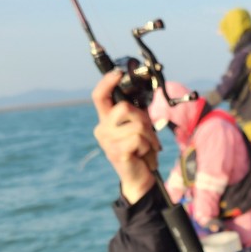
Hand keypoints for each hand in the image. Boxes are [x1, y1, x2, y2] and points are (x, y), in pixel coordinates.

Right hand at [92, 70, 161, 202]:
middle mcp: (102, 129)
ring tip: (147, 148)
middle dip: (144, 119)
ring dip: (150, 137)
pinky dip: (148, 147)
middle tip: (150, 135)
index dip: (107, 82)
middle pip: (124, 107)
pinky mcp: (116, 152)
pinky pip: (139, 139)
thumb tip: (140, 95)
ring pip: (136, 124)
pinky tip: (144, 156)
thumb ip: (135, 113)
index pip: (99, 97)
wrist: (140, 178)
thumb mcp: (138, 128)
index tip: (117, 72)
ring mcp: (107, 141)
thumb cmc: (140, 151)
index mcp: (106, 120)